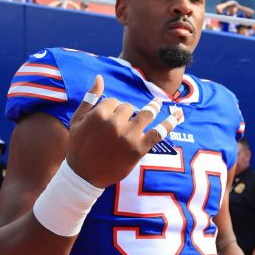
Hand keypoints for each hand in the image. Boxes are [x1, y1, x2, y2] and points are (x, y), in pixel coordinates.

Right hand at [66, 75, 183, 187]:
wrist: (83, 176)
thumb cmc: (78, 147)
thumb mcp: (77, 120)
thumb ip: (89, 98)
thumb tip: (99, 78)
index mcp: (99, 114)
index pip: (114, 101)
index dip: (113, 108)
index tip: (111, 118)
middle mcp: (115, 123)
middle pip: (128, 107)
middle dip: (127, 113)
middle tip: (124, 123)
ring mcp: (128, 136)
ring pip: (145, 114)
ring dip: (153, 107)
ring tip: (158, 103)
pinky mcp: (138, 149)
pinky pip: (158, 132)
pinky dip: (170, 123)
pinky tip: (178, 115)